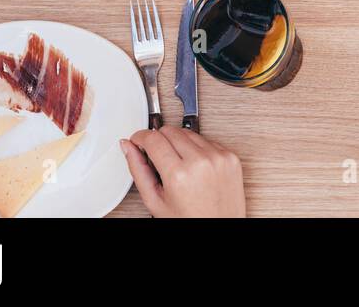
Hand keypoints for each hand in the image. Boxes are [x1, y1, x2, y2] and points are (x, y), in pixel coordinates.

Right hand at [120, 126, 246, 216]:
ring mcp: (218, 157)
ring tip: (177, 164)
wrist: (221, 227)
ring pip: (189, 132)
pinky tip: (194, 165)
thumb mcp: (155, 201)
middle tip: (156, 156)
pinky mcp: (230, 156)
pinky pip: (207, 140)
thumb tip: (128, 147)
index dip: (140, 137)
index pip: (153, 138)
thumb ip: (138, 170)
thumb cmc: (189, 219)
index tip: (137, 141)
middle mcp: (201, 162)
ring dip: (178, 142)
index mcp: (179, 174)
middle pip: (170, 131)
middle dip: (158, 139)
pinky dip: (197, 148)